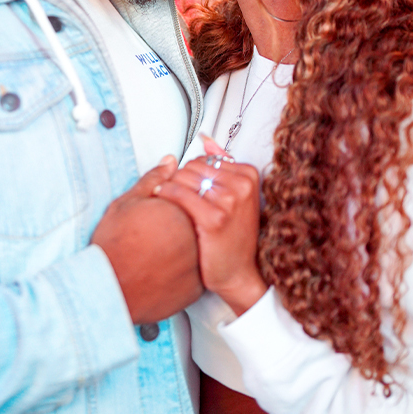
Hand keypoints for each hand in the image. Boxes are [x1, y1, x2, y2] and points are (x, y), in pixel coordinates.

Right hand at [91, 156, 203, 323]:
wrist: (108, 286)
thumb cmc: (114, 246)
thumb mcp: (128, 202)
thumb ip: (153, 179)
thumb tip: (170, 162)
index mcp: (182, 210)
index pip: (193, 195)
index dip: (176, 200)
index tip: (162, 210)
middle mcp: (196, 235)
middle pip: (199, 220)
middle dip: (185, 221)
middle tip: (160, 231)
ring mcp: (198, 262)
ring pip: (200, 246)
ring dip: (187, 244)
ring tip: (162, 249)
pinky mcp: (196, 286)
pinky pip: (197, 271)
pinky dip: (186, 268)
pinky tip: (167, 266)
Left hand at [151, 137, 266, 315]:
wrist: (238, 274)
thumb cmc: (235, 238)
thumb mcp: (236, 197)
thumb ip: (222, 165)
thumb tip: (206, 140)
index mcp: (249, 175)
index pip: (204, 158)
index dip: (190, 175)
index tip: (190, 191)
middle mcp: (241, 185)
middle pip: (192, 166)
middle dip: (179, 181)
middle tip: (178, 201)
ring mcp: (229, 201)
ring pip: (183, 177)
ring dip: (170, 189)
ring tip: (172, 205)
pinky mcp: (214, 218)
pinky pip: (178, 193)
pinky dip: (165, 196)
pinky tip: (163, 206)